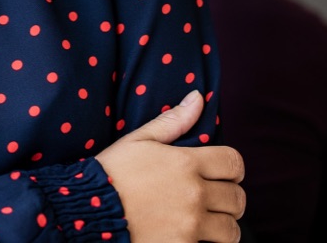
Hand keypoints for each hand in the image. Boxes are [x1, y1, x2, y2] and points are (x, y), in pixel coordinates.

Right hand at [96, 90, 245, 241]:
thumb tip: (198, 97)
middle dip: (228, 197)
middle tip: (212, 198)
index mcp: (186, 162)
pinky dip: (205, 242)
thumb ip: (173, 120)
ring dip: (223, 224)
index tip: (222, 173)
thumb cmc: (112, 171)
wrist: (89, 208)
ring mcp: (191, 223)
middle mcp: (194, 193)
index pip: (234, 163)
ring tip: (206, 221)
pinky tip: (187, 233)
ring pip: (231, 229)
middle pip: (237, 197)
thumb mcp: (138, 140)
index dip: (232, 168)